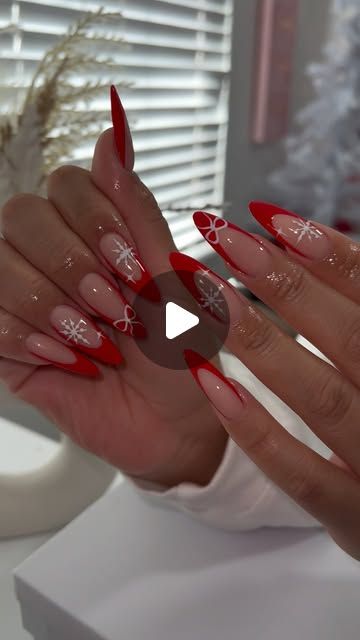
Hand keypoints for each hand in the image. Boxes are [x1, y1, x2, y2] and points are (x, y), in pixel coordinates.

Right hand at [0, 89, 226, 487]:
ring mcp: (28, 296)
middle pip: (22, 216)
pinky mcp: (9, 340)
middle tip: (116, 309)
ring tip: (94, 339)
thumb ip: (137, 208)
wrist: (176, 426)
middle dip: (72, 265)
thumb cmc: (186, 354)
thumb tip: (114, 126)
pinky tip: (69, 358)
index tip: (134, 267)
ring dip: (48, 301)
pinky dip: (27, 335)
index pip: (67, 183)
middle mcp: (59, 255)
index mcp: (100, 233)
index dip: (94, 219)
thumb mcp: (175, 280)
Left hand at [172, 203, 359, 559]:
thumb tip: (309, 244)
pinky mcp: (350, 513)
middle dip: (285, 285)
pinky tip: (208, 380)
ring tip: (205, 295)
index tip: (269, 218)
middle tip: (225, 239)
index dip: (328, 255)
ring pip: (320, 398)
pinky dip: (253, 425)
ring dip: (258, 342)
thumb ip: (352, 315)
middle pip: (349, 339)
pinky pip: (299, 471)